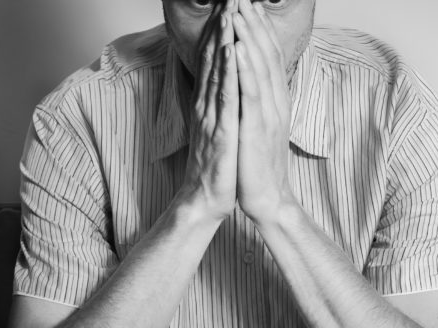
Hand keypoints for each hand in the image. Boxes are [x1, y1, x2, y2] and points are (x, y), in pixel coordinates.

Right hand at [179, 2, 237, 220]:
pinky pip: (224, 98)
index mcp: (209, 100)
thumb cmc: (215, 163)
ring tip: (230, 9)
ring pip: (217, 70)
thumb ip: (218, 101)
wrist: (206, 198)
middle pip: (214, 55)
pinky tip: (232, 51)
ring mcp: (211, 115)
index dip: (222, 28)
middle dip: (222, 23)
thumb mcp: (218, 125)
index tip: (230, 3)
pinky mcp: (220, 131)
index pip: (216, 57)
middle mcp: (207, 102)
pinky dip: (227, 72)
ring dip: (224, 37)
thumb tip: (224, 79)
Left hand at [232, 0, 294, 222]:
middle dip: (254, 22)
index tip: (249, 5)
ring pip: (259, 66)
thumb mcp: (260, 125)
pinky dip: (244, 67)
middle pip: (266, 53)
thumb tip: (251, 80)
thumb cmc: (258, 162)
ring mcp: (267, 113)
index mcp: (274, 99)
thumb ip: (258, 101)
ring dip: (249, 35)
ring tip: (240, 9)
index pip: (268, 56)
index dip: (259, 29)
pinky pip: (250, 92)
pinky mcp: (256, 127)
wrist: (266, 197)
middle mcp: (275, 101)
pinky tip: (238, 46)